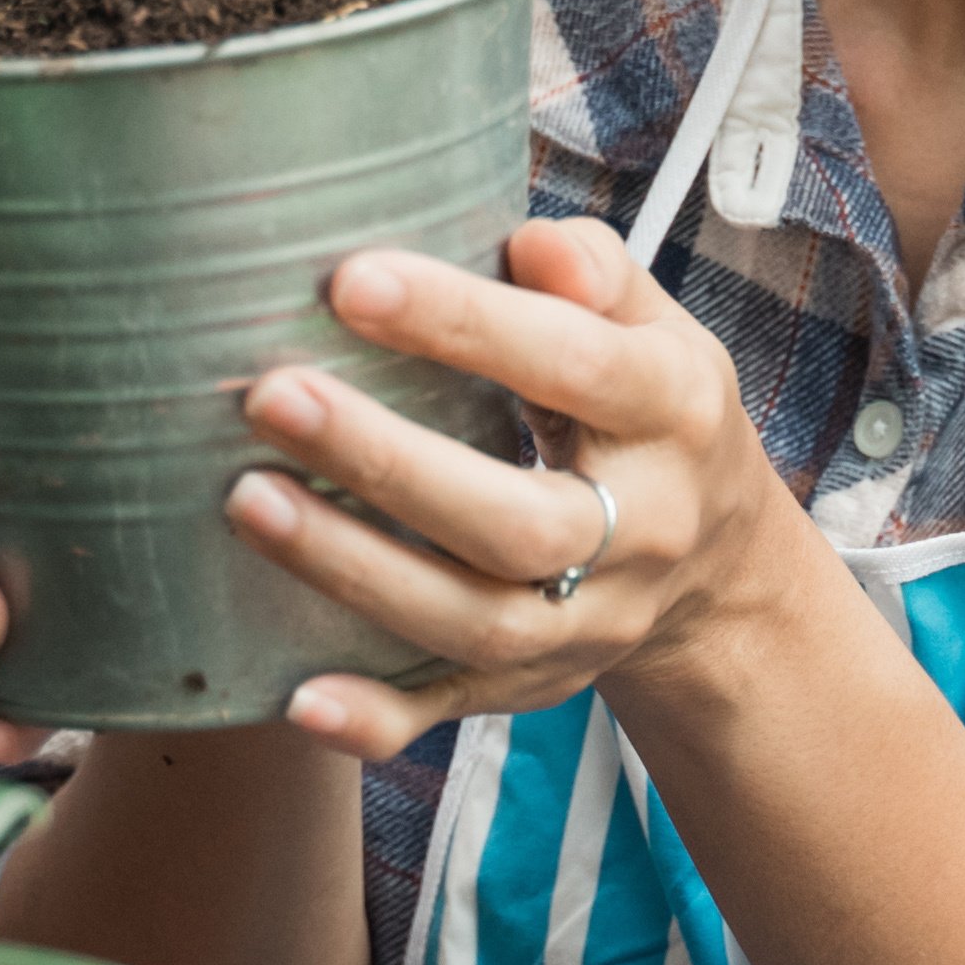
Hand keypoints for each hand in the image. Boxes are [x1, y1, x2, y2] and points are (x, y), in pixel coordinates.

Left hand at [222, 218, 812, 759]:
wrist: (718, 569)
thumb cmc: (649, 410)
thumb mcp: (654, 327)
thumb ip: (592, 271)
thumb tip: (529, 244)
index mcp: (673, 413)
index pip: (574, 366)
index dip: (465, 325)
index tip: (349, 280)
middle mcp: (644, 532)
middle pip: (519, 521)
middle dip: (389, 462)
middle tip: (272, 396)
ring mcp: (591, 624)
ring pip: (476, 621)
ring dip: (355, 569)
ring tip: (245, 501)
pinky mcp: (537, 688)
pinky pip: (454, 713)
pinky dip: (377, 719)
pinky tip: (295, 697)